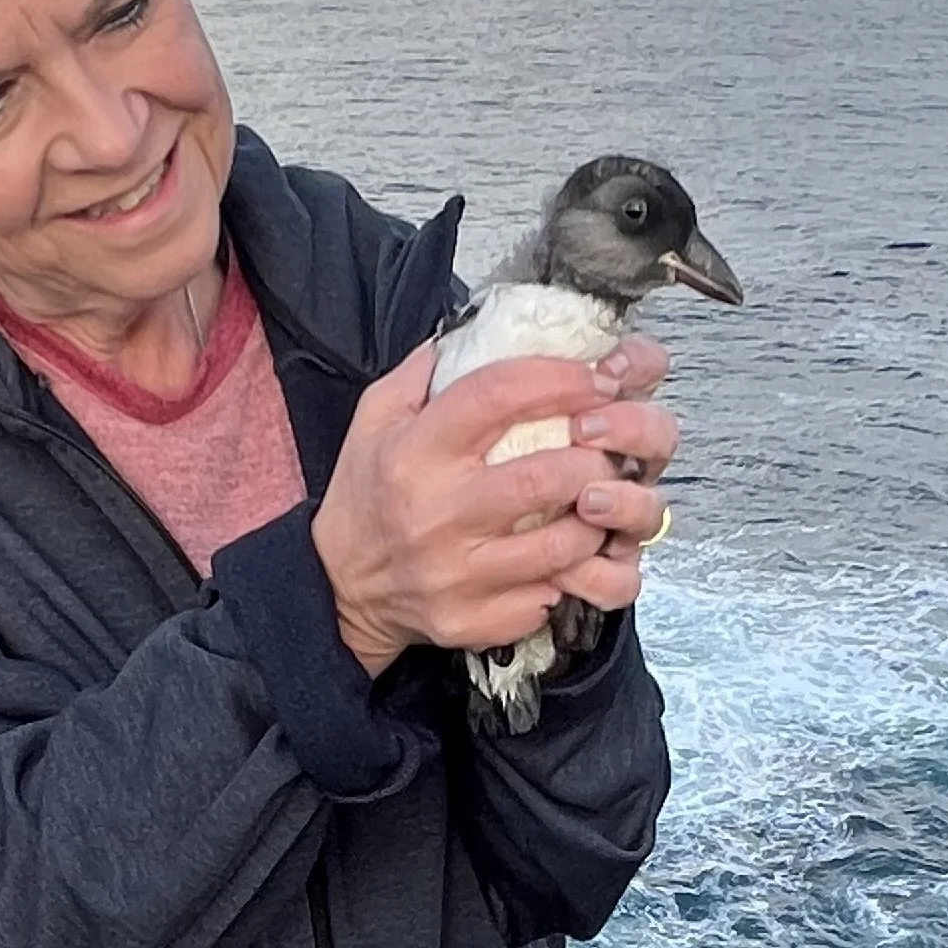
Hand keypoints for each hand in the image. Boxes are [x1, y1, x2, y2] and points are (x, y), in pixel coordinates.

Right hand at [311, 336, 679, 677]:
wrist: (339, 588)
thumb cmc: (367, 494)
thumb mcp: (375, 419)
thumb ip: (423, 371)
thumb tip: (481, 327)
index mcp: (415, 452)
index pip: (499, 396)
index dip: (560, 379)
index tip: (596, 378)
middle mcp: (437, 513)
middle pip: (547, 476)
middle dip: (595, 456)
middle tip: (608, 447)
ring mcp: (457, 574)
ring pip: (563, 546)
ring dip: (596, 519)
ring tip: (597, 500)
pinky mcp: (471, 620)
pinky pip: (548, 597)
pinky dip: (569, 575)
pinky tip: (566, 555)